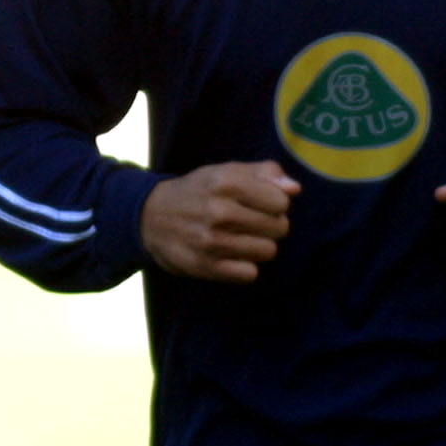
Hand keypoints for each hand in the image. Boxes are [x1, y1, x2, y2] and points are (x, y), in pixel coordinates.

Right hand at [141, 161, 300, 282]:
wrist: (150, 217)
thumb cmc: (199, 191)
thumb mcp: (227, 171)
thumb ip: (265, 173)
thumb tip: (294, 189)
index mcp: (226, 182)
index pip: (281, 202)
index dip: (275, 203)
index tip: (259, 203)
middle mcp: (219, 211)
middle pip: (279, 228)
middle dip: (270, 225)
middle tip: (250, 222)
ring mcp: (211, 241)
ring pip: (268, 251)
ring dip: (259, 246)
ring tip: (240, 238)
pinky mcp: (205, 266)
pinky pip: (250, 273)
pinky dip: (245, 266)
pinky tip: (231, 255)